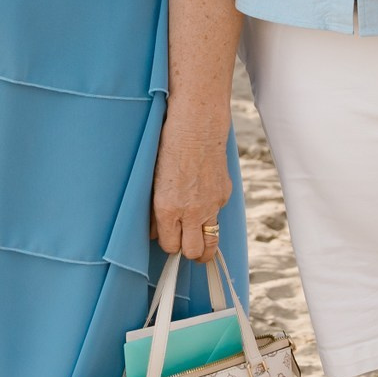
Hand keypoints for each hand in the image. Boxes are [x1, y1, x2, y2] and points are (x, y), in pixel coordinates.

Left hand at [151, 122, 232, 262]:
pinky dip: (211, 213)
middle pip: (193, 252)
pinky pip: (217, 214)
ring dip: (204, 244)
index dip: (168, 245)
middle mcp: (191, 211)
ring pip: (211, 242)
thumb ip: (155, 210)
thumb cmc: (169, 147)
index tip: (168, 239)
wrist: (197, 124)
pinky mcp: (224, 194)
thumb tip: (155, 231)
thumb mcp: (153, 180)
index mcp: (168, 208)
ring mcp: (211, 204)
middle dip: (188, 253)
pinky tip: (203, 198)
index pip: (170, 246)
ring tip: (199, 242)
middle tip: (184, 245)